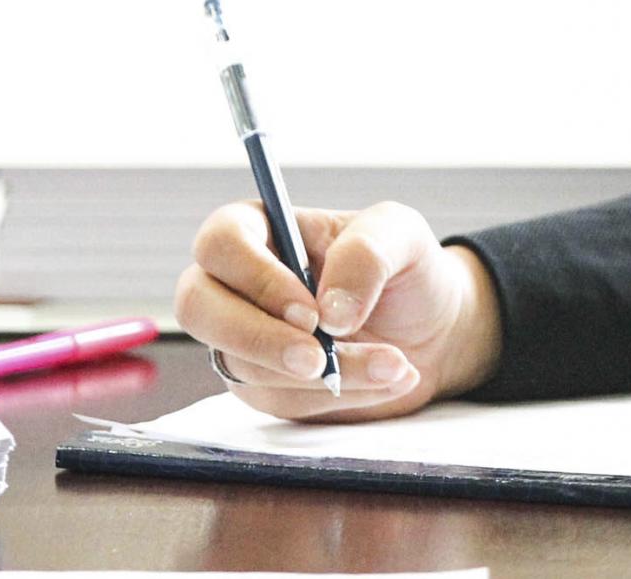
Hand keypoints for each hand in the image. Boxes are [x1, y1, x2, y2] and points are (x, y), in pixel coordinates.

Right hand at [175, 199, 501, 422]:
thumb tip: (329, 312)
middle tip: (320, 359)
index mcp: (262, 229)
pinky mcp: (263, 385)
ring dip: (322, 375)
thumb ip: (366, 254)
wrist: (433, 327)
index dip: (256, 278)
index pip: (221, 243)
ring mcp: (243, 339)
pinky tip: (387, 378)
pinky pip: (280, 401)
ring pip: (245, 366)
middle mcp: (238, 284)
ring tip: (393, 363)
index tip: (311, 310)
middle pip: (198, 308)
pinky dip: (336, 397)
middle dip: (259, 339)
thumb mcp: (401, 235)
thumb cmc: (405, 267)